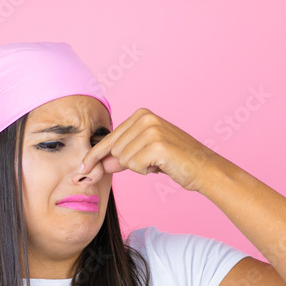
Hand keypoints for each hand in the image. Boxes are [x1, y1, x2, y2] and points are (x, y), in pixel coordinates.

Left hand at [77, 108, 227, 192]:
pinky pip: (134, 166)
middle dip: (126, 163)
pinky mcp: (156, 144)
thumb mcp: (144, 155)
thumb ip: (121, 157)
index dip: (94, 156)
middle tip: (151, 163)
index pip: (109, 139)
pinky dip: (145, 171)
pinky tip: (162, 166)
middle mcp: (145, 118)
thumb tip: (98, 165)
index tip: (81, 169)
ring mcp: (151, 129)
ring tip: (159, 163)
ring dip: (139, 167)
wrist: (204, 168)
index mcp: (141, 115)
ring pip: (123, 159)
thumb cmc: (176, 161)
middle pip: (114, 150)